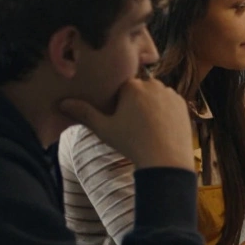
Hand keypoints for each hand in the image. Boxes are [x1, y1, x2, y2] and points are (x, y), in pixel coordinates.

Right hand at [58, 77, 192, 170]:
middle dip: (135, 102)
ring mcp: (170, 93)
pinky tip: (159, 128)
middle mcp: (153, 84)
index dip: (118, 102)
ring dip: (150, 106)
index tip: (119, 117)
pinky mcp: (182, 104)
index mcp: (132, 86)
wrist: (166, 160)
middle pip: (139, 90)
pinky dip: (164, 112)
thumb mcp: (104, 129)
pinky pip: (169, 103)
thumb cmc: (132, 143)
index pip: (121, 86)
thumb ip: (84, 113)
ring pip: (155, 96)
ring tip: (147, 128)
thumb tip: (62, 103)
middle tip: (133, 124)